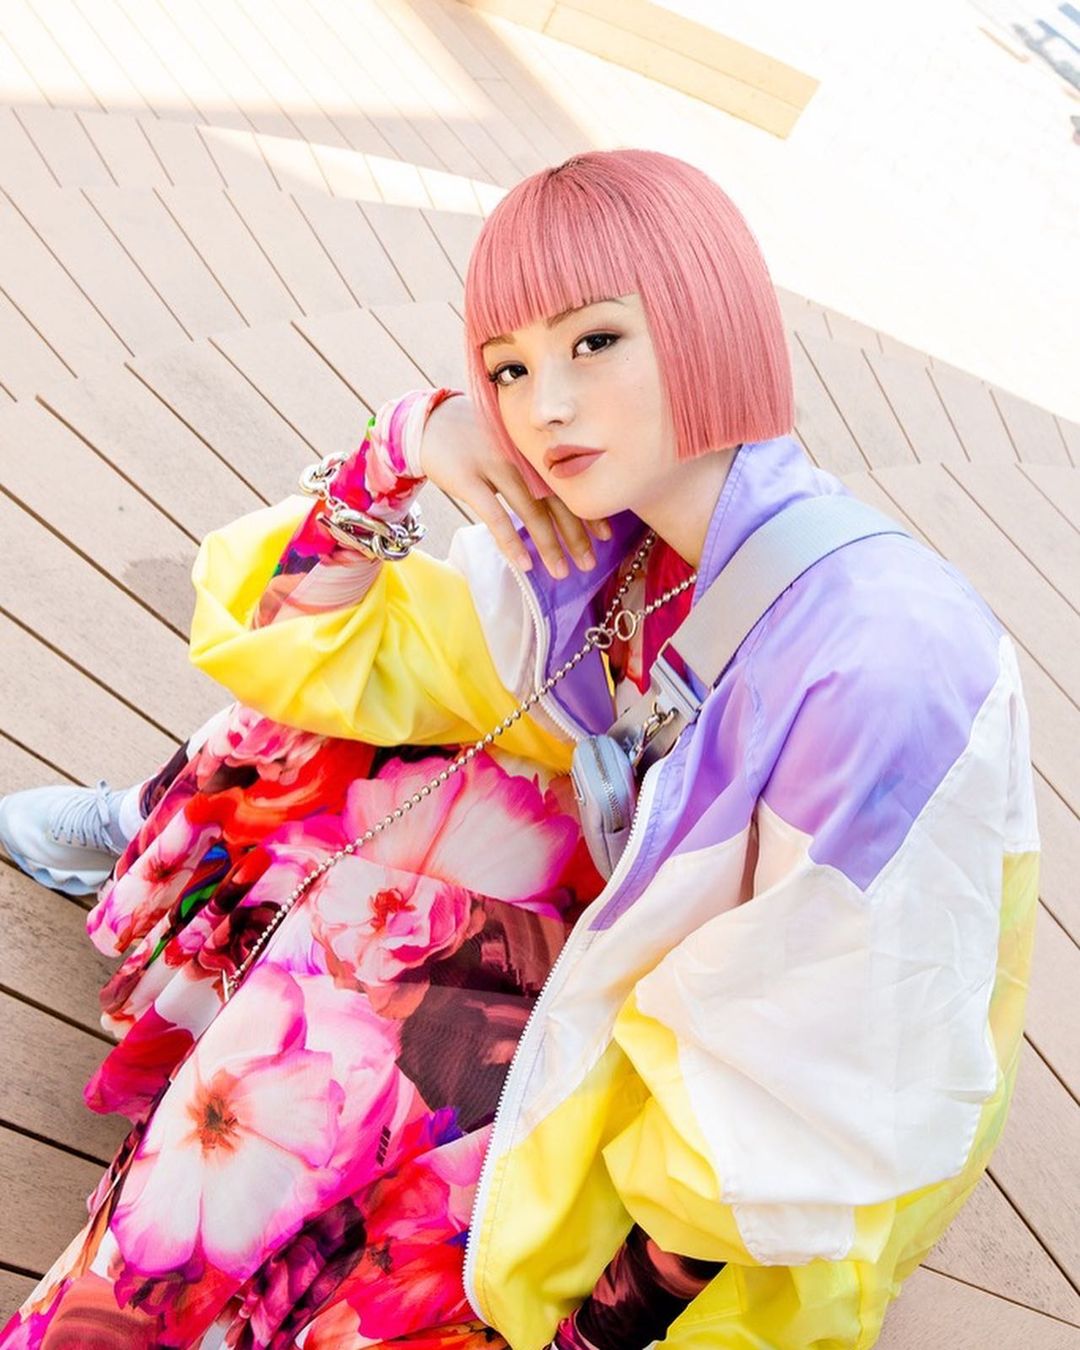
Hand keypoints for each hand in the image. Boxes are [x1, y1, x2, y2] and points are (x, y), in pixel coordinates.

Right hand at [419, 393, 611, 578]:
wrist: (427, 420)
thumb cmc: (475, 437)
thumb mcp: (510, 442)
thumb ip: (534, 465)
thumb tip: (566, 498)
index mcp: (534, 447)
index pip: (568, 483)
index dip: (588, 510)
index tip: (607, 535)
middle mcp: (520, 455)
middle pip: (555, 499)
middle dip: (575, 534)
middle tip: (590, 563)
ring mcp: (494, 465)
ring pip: (530, 511)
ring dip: (549, 545)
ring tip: (562, 571)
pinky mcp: (467, 479)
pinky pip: (495, 516)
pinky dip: (511, 541)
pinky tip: (524, 563)